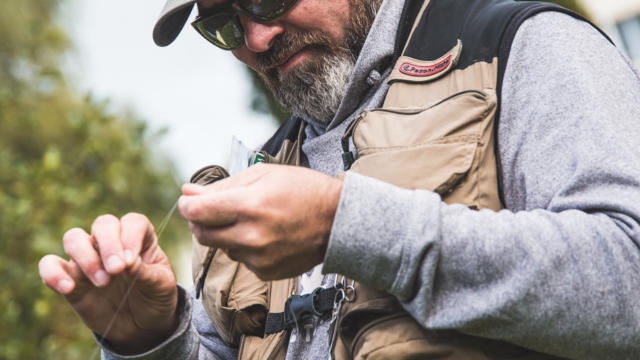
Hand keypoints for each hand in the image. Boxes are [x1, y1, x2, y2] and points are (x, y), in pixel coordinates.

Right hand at [38, 213, 177, 353]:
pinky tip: (67, 287)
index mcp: (140, 237)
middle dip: (108, 244)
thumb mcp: (162, 286)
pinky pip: (50, 265)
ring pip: (73, 238)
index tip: (132, 261)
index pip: (132, 222)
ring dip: (85, 257)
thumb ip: (147, 273)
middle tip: (116, 270)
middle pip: (103, 224)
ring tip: (102, 282)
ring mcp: (89, 258)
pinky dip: (52, 273)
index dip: (131, 236)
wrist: (141, 325)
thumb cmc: (155, 297)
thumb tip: (127, 262)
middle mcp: (112, 242)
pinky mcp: (70, 279)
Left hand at [178, 164, 342, 279]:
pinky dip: (245, 247)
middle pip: (202, 234)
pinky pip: (241, 259)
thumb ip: (222, 186)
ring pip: (221, 247)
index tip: (191, 200)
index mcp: (249, 206)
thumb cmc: (303, 190)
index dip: (188, 205)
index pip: (196, 212)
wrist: (338, 221)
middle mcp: (251, 236)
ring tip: (253, 219)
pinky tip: (266, 234)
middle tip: (216, 208)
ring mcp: (259, 258)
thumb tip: (187, 192)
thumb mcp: (263, 175)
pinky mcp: (266, 273)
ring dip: (226, 233)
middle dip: (202, 220)